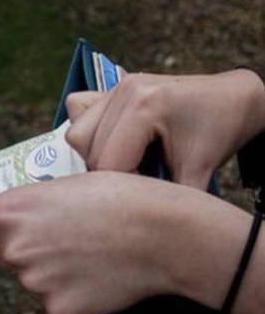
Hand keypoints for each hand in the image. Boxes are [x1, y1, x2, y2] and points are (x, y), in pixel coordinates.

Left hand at [0, 172, 249, 313]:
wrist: (164, 232)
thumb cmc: (118, 196)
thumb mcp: (62, 184)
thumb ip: (25, 206)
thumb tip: (7, 222)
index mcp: (9, 211)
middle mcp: (14, 249)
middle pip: (3, 256)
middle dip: (24, 249)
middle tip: (65, 234)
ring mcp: (36, 282)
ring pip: (33, 279)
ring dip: (51, 270)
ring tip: (90, 250)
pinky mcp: (59, 308)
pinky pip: (56, 301)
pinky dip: (73, 292)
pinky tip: (98, 274)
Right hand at [65, 69, 264, 188]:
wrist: (235, 99)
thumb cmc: (218, 133)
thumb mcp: (196, 175)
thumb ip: (161, 200)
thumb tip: (135, 227)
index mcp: (144, 107)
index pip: (106, 163)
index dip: (122, 187)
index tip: (146, 193)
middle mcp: (125, 91)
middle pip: (85, 148)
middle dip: (108, 173)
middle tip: (140, 178)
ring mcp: (118, 86)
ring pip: (77, 132)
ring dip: (94, 154)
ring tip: (127, 161)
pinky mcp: (114, 87)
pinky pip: (80, 111)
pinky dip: (91, 133)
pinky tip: (116, 142)